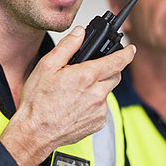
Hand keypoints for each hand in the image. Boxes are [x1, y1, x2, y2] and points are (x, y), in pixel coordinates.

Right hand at [0, 26, 134, 165]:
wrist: (35, 132)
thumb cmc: (38, 102)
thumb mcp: (47, 66)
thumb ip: (67, 46)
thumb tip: (80, 33)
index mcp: (86, 76)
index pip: (118, 61)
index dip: (127, 52)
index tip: (130, 49)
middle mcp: (97, 94)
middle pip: (115, 76)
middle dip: (109, 69)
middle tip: (91, 70)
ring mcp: (99, 111)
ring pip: (107, 93)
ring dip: (98, 88)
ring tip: (76, 91)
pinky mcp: (97, 123)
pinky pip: (102, 108)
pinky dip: (94, 104)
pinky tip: (77, 105)